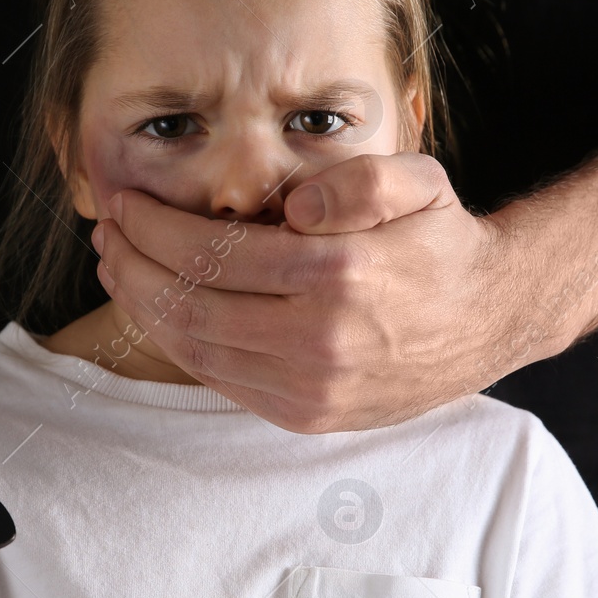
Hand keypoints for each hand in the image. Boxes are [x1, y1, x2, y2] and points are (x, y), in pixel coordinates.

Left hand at [91, 152, 523, 433]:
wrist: (490, 318)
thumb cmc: (441, 242)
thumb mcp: (419, 183)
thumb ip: (358, 182)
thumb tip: (295, 206)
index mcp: (341, 276)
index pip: (215, 252)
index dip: (156, 228)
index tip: (127, 206)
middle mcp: (322, 341)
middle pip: (192, 304)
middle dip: (133, 267)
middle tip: (107, 235)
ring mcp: (313, 387)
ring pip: (198, 349)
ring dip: (144, 308)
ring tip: (117, 270)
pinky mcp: (309, 415)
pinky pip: (222, 380)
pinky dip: (179, 345)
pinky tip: (160, 313)